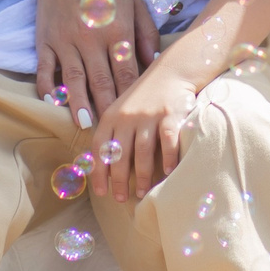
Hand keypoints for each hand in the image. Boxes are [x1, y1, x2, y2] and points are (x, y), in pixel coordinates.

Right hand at [31, 0, 160, 122]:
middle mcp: (91, 37)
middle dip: (107, 108)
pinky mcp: (44, 40)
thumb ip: (146, 34)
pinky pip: (45, 69)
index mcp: (117, 29)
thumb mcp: (134, 2)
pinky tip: (54, 103)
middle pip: (101, 81)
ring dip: (79, 105)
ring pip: (73, 79)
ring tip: (84, 125)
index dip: (130, 96)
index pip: (126, 71)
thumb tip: (154, 64)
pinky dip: (48, 88)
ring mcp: (65, 40)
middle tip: (114, 132)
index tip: (136, 115)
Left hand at [89, 64, 197, 199]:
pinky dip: (168, 158)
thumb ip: (114, 132)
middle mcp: (127, 116)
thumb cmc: (145, 96)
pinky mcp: (170, 114)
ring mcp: (148, 116)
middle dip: (118, 180)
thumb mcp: (122, 109)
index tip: (100, 191)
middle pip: (119, 154)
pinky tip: (167, 173)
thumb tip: (103, 166)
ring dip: (141, 175)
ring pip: (142, 152)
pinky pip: (168, 141)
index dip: (98, 171)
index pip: (99, 148)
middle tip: (121, 199)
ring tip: (141, 192)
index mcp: (111, 116)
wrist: (171, 71)